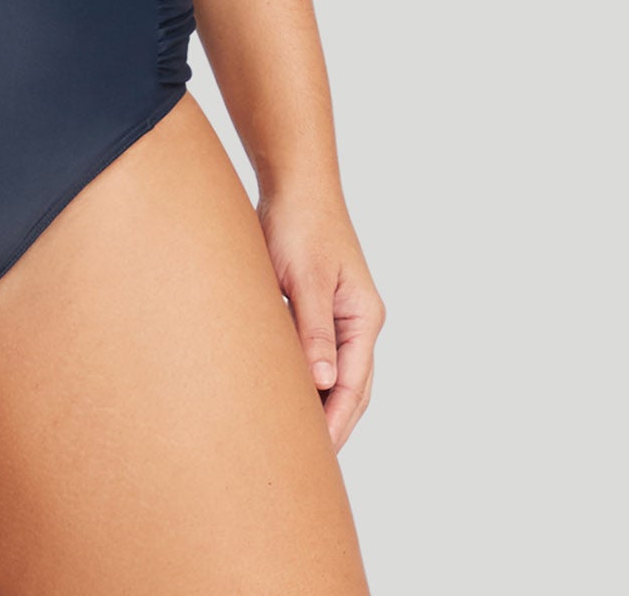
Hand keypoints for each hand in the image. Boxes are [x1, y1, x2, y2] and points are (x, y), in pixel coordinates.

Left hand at [256, 190, 385, 451]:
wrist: (293, 182)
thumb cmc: (299, 223)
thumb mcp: (304, 278)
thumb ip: (312, 329)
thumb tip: (322, 381)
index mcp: (363, 317)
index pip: (354, 385)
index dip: (336, 421)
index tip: (317, 455)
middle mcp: (357, 320)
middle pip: (350, 387)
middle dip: (332, 424)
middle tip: (304, 464)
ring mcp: (339, 314)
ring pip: (333, 373)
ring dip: (318, 404)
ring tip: (294, 440)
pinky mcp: (317, 306)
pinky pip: (316, 353)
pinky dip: (305, 378)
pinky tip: (283, 395)